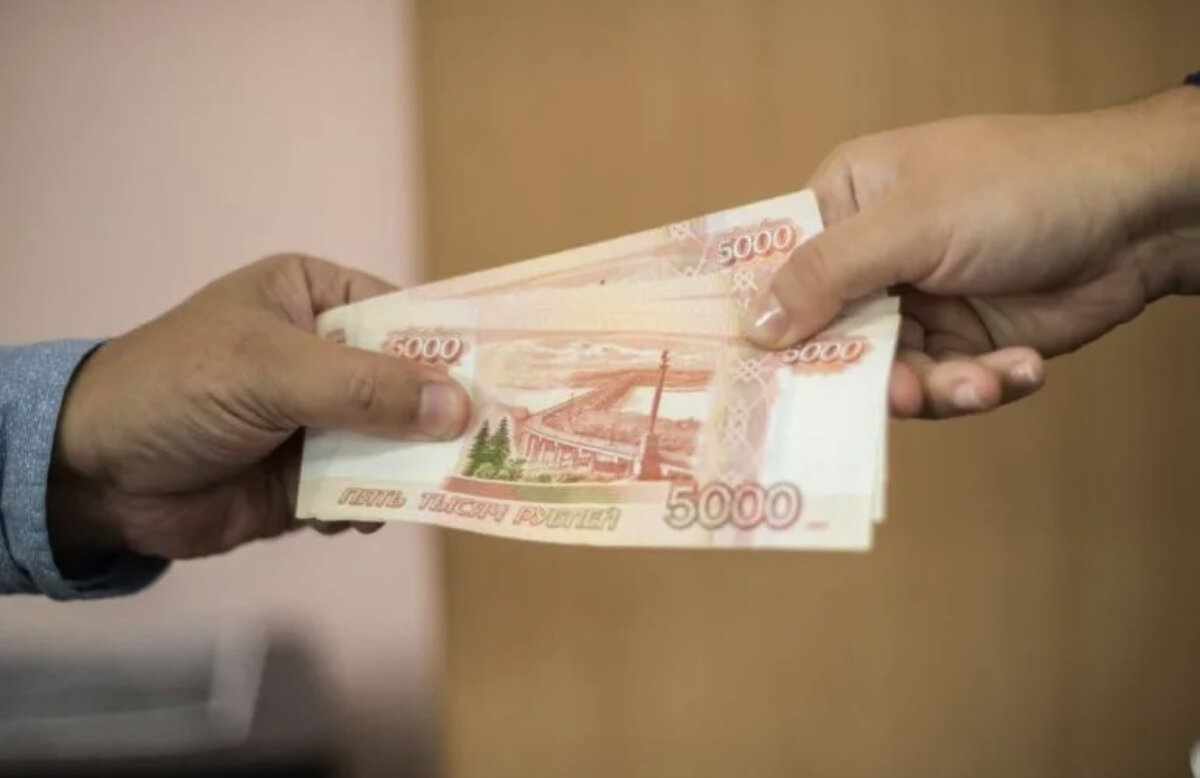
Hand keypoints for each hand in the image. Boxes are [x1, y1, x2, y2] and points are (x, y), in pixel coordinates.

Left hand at [47, 255, 470, 570]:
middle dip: (441, 420)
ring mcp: (321, 421)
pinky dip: (372, 507)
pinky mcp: (311, 480)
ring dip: (409, 471)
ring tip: (424, 488)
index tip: (509, 381)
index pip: (408, 319)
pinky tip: (351, 516)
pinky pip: (368, 492)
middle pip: (412, 387)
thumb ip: (365, 387)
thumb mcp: (271, 370)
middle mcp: (328, 356)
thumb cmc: (175, 387)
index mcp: (318, 299)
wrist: (95, 477)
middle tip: (491, 448)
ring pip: (397, 445)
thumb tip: (458, 408)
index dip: (456, 351)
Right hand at [745, 86, 1199, 417]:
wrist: (1142, 215)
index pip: (780, 268)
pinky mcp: (966, 342)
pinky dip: (983, 386)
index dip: (768, 322)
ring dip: (940, 388)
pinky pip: (947, 386)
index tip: (759, 375)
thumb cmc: (1021, 188)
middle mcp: (874, 257)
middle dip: (869, 372)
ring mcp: (920, 302)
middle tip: (901, 393)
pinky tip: (1021, 367)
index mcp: (847, 202)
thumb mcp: (913, 223)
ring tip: (979, 384)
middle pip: (831, 337)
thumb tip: (753, 324)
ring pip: (891, 375)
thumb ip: (828, 273)